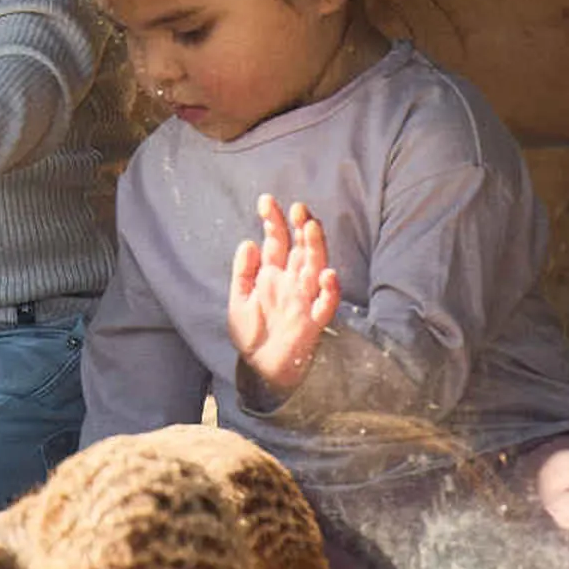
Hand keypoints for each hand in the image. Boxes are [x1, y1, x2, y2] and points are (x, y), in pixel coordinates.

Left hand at [228, 195, 339, 396]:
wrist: (259, 368)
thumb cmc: (251, 335)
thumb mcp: (238, 300)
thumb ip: (243, 272)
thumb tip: (248, 242)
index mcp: (272, 275)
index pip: (276, 241)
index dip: (273, 221)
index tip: (266, 201)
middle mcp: (291, 282)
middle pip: (300, 249)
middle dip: (300, 227)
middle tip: (298, 207)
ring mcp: (304, 299)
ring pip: (315, 267)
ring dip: (315, 247)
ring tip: (311, 226)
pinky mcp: (314, 320)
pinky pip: (326, 303)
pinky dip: (329, 289)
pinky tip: (327, 274)